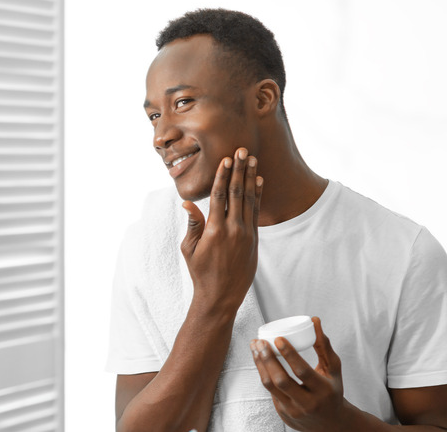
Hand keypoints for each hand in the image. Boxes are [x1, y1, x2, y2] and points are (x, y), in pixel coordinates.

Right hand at [180, 147, 262, 312]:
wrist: (221, 296)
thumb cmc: (200, 272)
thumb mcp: (189, 249)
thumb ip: (192, 224)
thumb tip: (187, 203)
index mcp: (214, 230)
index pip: (219, 196)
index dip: (222, 176)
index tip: (225, 159)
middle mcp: (233, 229)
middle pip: (236, 192)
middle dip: (239, 170)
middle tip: (242, 150)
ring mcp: (246, 234)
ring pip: (249, 200)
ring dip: (251, 178)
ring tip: (252, 160)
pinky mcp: (254, 240)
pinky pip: (256, 212)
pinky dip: (258, 196)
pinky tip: (259, 182)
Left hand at [251, 317, 354, 431]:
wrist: (330, 424)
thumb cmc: (331, 390)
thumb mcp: (333, 369)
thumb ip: (324, 345)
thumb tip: (315, 320)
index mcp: (323, 391)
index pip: (302, 371)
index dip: (289, 354)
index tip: (277, 338)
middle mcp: (307, 403)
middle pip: (281, 380)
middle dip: (267, 359)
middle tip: (259, 341)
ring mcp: (293, 411)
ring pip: (270, 386)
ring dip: (260, 365)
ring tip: (255, 347)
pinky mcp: (283, 413)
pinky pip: (269, 391)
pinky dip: (263, 373)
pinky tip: (259, 360)